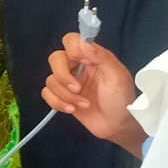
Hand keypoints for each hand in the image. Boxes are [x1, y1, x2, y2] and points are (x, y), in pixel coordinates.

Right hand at [41, 34, 144, 152]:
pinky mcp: (62, 98)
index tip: (81, 62)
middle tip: (78, 89)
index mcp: (92, 57)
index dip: (71, 50)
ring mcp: (68, 83)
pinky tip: (72, 109)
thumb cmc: (121, 100)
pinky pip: (47, 94)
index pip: (71, 41)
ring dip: (66, 95)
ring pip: (51, 80)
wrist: (117, 126)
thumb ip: (101, 56)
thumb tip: (82, 42)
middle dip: (63, 76)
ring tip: (84, 104)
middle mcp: (78, 67)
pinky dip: (57, 103)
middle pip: (55, 59)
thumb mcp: (117, 75)